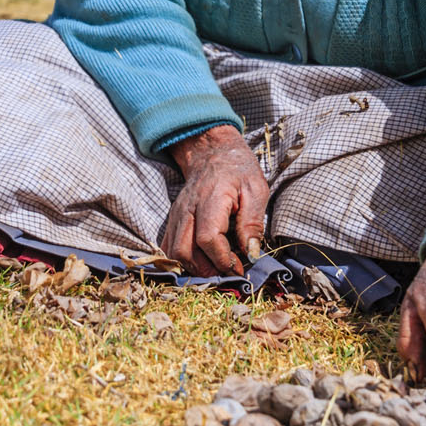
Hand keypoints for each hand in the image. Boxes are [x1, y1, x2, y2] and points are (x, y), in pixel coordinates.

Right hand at [161, 125, 268, 276]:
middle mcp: (187, 209)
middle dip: (206, 270)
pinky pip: (169, 247)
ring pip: (173, 253)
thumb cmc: (238, 171)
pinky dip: (183, 261)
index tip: (239, 269)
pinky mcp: (172, 220)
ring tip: (216, 268)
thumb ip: (252, 223)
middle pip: (184, 251)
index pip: (207, 238)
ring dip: (194, 268)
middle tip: (227, 272)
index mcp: (210, 199)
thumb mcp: (256, 190)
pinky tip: (201, 261)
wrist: (212, 153)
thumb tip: (251, 254)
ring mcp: (176, 215)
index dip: (222, 260)